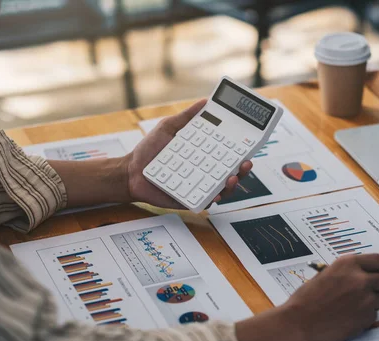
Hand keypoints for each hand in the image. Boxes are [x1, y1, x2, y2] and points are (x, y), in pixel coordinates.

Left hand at [126, 99, 252, 208]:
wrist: (130, 171)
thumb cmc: (150, 151)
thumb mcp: (169, 127)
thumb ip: (187, 117)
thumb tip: (205, 102)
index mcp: (204, 154)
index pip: (227, 152)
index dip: (241, 150)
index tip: (249, 144)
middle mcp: (205, 170)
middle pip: (231, 171)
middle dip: (243, 169)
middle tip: (245, 162)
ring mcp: (198, 186)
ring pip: (223, 189)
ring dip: (232, 184)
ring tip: (231, 178)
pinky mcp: (189, 199)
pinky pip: (205, 201)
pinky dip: (213, 198)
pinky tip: (216, 194)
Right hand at [282, 254, 378, 340]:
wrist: (299, 322)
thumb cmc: (306, 298)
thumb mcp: (325, 274)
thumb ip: (346, 273)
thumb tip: (362, 274)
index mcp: (348, 264)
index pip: (378, 260)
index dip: (374, 268)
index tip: (371, 274)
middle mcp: (361, 279)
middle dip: (377, 286)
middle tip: (365, 292)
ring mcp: (366, 299)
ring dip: (372, 302)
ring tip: (353, 306)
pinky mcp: (367, 318)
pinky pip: (374, 315)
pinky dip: (365, 317)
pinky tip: (349, 317)